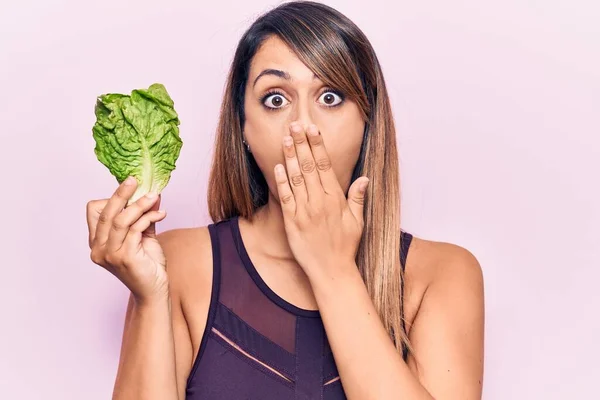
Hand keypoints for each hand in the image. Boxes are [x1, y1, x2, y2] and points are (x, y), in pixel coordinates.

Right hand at [86, 177, 168, 303]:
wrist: (154, 291)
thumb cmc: (147, 265)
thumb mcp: (143, 236)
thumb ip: (143, 216)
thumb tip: (151, 193)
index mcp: (97, 242)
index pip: (94, 211)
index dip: (112, 197)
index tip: (130, 187)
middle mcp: (98, 249)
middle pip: (106, 212)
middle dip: (120, 193)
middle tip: (135, 180)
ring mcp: (109, 255)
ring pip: (121, 219)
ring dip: (139, 205)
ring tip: (154, 197)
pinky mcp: (124, 258)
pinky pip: (136, 229)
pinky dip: (149, 217)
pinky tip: (160, 213)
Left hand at [274, 122, 368, 277]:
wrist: (331, 271)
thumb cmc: (345, 246)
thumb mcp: (357, 222)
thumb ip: (357, 198)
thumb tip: (363, 178)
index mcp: (335, 199)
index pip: (325, 165)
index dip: (318, 145)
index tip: (313, 129)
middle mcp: (319, 201)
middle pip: (309, 166)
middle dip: (301, 144)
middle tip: (295, 125)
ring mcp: (304, 211)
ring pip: (296, 178)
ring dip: (290, 157)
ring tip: (286, 138)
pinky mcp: (292, 222)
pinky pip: (285, 197)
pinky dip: (281, 181)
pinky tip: (278, 167)